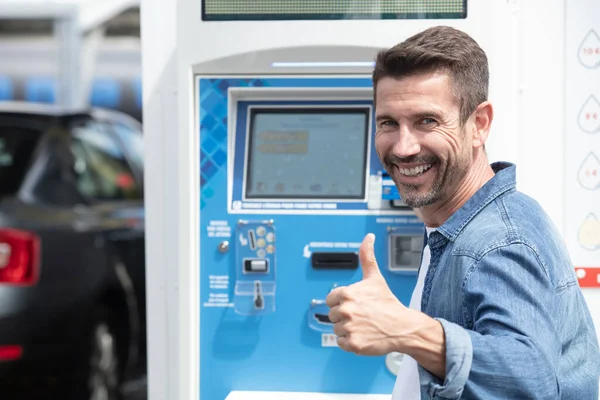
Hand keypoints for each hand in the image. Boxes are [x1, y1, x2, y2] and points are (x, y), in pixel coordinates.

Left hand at [325, 233, 411, 355]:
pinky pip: (340, 343)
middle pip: (332, 315)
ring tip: (363, 325)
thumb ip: (366, 257)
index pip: (330, 300)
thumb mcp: (375, 278)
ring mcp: (349, 328)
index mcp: (347, 293)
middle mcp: (346, 310)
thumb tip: (368, 237)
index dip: (342, 303)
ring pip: (336, 329)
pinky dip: (349, 342)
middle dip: (345, 316)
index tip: (356, 304)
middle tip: (362, 316)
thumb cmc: (388, 303)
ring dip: (347, 329)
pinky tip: (363, 335)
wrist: (403, 327)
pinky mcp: (353, 344)